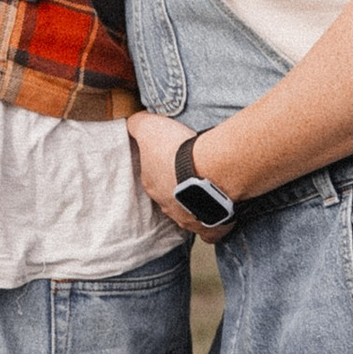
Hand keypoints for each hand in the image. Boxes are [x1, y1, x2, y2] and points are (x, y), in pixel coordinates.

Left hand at [128, 108, 216, 226]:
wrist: (211, 171)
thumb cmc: (179, 150)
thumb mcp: (149, 127)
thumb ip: (138, 124)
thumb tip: (132, 122)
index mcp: (152, 184)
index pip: (152, 176)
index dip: (162, 165)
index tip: (174, 156)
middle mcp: (167, 206)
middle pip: (170, 196)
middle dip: (178, 186)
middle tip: (193, 170)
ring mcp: (188, 220)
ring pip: (188, 213)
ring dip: (195, 202)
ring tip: (210, 187)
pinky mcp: (209, 228)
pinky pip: (210, 231)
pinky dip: (215, 223)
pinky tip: (220, 211)